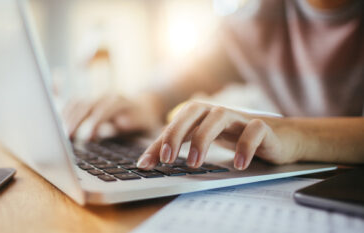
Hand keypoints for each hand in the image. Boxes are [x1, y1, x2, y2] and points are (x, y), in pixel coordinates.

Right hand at [63, 94, 161, 139]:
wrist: (146, 106)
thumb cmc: (146, 122)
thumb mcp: (148, 125)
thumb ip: (135, 124)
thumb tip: (120, 123)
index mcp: (122, 102)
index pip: (105, 109)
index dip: (95, 122)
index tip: (88, 137)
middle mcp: (108, 97)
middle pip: (87, 104)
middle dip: (76, 121)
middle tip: (67, 137)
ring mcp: (97, 98)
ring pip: (78, 103)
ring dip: (67, 117)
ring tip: (61, 134)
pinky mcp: (90, 103)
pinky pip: (73, 103)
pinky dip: (64, 112)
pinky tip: (57, 124)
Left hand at [136, 101, 300, 169]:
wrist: (282, 137)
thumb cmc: (237, 137)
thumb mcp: (206, 141)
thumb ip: (178, 147)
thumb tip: (146, 161)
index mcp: (203, 115)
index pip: (175, 122)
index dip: (159, 141)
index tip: (145, 164)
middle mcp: (219, 112)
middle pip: (193, 110)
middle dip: (176, 133)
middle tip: (167, 159)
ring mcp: (241, 118)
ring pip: (219, 116)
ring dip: (203, 138)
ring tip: (194, 163)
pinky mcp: (265, 127)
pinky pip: (254, 130)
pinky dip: (245, 146)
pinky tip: (238, 164)